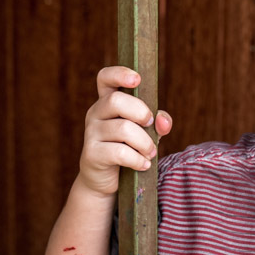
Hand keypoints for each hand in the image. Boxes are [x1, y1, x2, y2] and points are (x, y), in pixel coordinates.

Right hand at [78, 66, 171, 195]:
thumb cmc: (129, 149)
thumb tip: (163, 120)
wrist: (108, 180)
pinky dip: (137, 159)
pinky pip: (120, 152)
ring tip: (150, 152)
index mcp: (108, 102)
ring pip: (122, 129)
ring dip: (144, 142)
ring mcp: (91, 133)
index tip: (137, 79)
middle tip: (151, 124)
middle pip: (116, 101)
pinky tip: (144, 165)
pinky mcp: (91, 154)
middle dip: (141, 112)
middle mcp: (96, 113)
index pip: (105, 78)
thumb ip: (158, 122)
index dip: (119, 74)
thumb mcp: (146, 132)